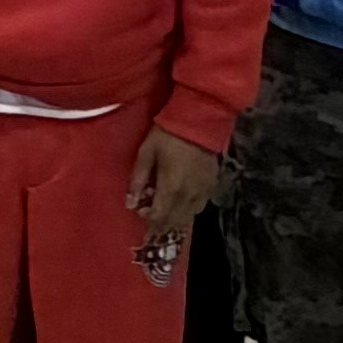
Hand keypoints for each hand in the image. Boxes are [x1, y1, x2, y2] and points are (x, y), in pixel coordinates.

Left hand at [128, 124, 218, 251]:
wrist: (200, 120)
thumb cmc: (167, 135)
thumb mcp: (146, 153)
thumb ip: (137, 180)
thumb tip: (130, 203)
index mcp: (171, 188)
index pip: (159, 218)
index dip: (148, 219)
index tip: (141, 209)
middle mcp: (188, 196)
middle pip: (174, 221)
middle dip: (160, 221)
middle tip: (150, 208)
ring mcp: (203, 192)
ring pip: (188, 217)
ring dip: (174, 216)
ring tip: (165, 204)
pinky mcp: (212, 186)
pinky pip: (199, 206)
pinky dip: (188, 209)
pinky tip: (181, 198)